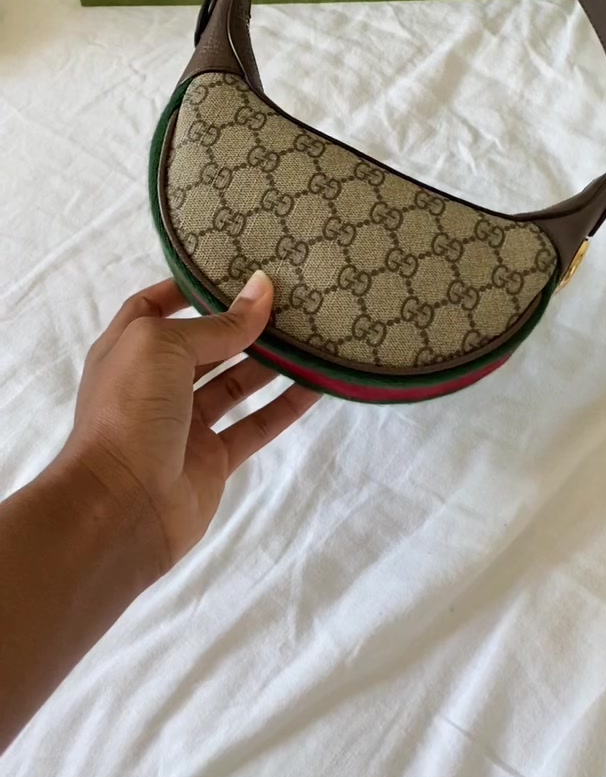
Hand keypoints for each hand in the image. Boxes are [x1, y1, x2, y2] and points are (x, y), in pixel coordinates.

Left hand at [62, 272, 319, 575]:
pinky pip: (254, 426)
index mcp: (129, 351)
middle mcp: (154, 385)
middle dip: (239, 323)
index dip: (186, 288)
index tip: (229, 268)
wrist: (119, 508)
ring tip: (308, 333)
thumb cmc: (129, 411)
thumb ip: (219, 324)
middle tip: (286, 298)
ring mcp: (183, 425)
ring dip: (268, 362)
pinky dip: (284, 407)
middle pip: (203, 345)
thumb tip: (262, 289)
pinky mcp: (212, 460)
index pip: (154, 307)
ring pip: (233, 384)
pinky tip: (316, 385)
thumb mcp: (165, 347)